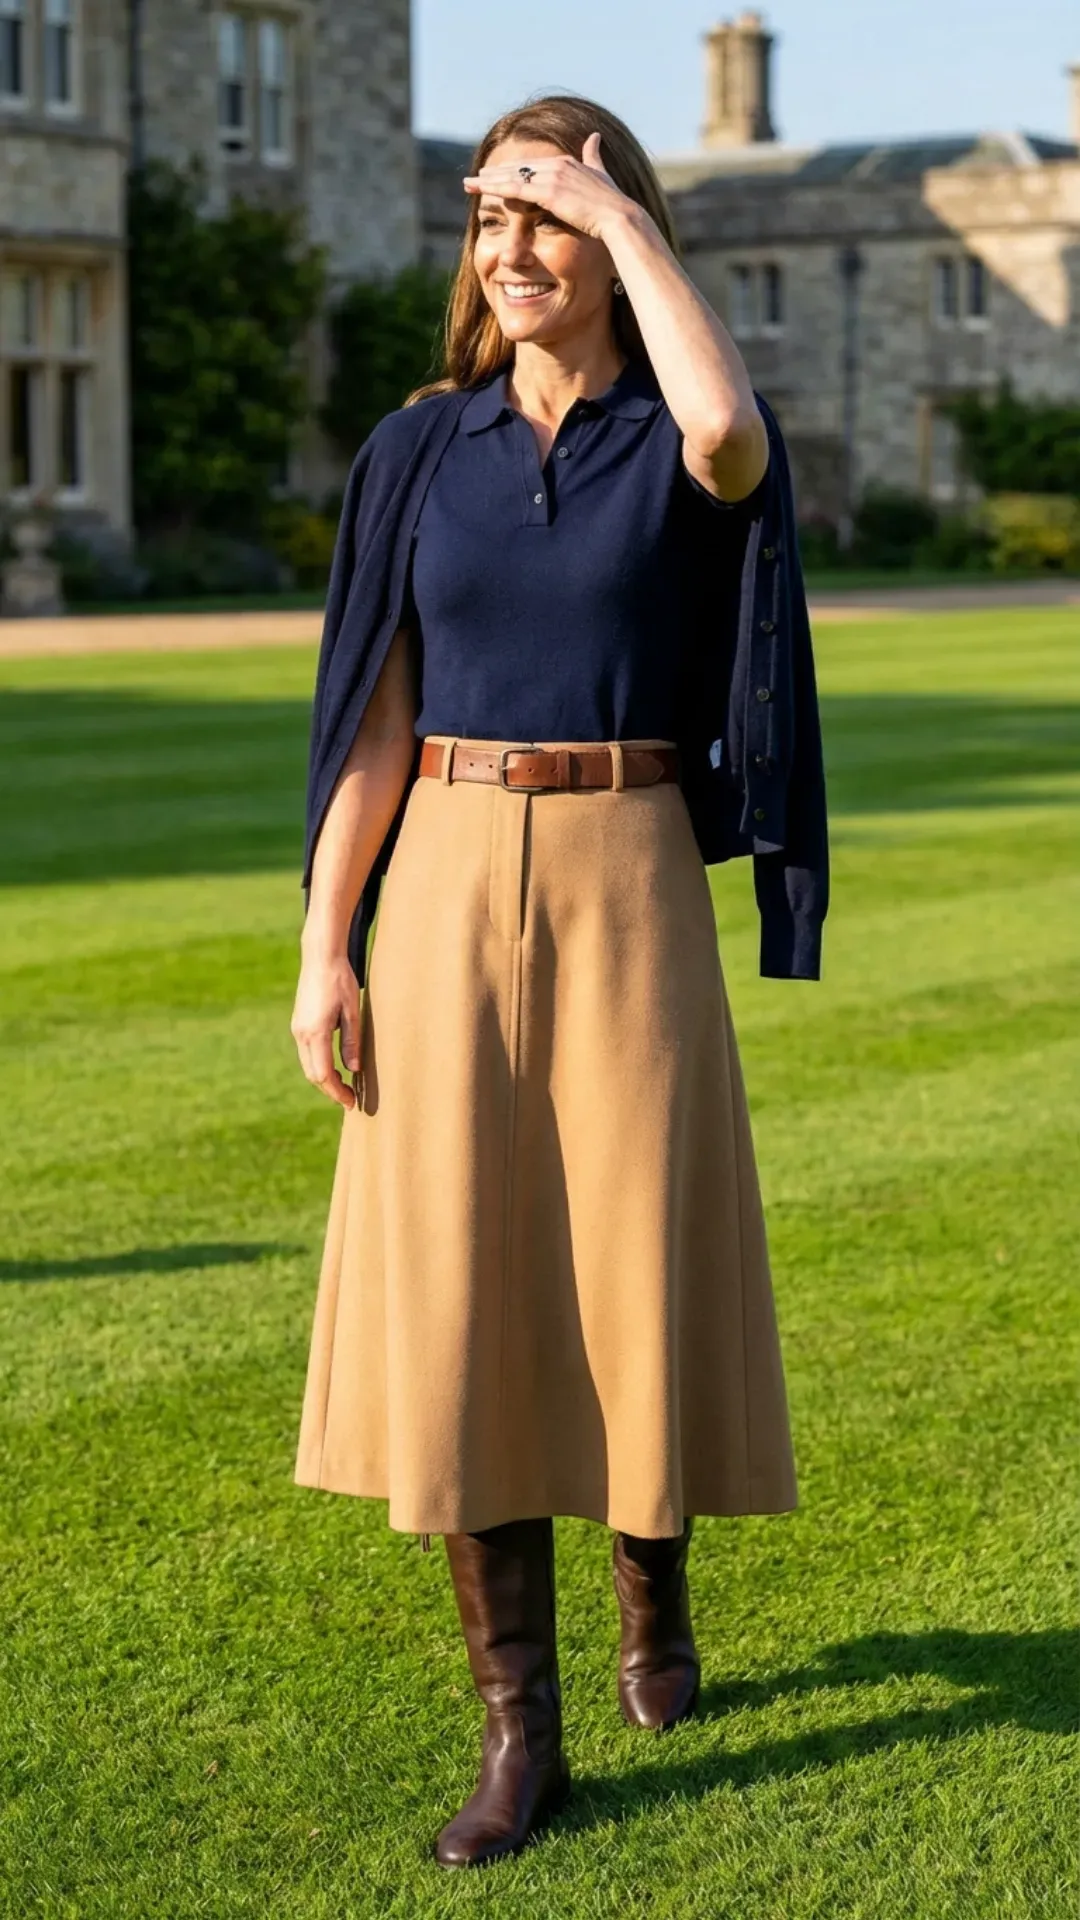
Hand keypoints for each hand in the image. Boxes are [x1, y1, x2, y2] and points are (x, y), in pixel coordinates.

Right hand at [291, 951, 361, 1109]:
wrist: (320, 957)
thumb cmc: (340, 981)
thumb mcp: (352, 1011)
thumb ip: (351, 1042)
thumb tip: (353, 1070)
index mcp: (315, 1033)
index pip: (323, 1075)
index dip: (337, 1092)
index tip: (351, 1102)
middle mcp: (302, 1034)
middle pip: (313, 1074)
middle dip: (330, 1090)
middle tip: (350, 1098)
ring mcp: (298, 1028)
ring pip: (308, 1065)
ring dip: (324, 1078)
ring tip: (344, 1086)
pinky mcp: (299, 1023)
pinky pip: (307, 1053)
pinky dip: (319, 1065)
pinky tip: (333, 1067)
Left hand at [464, 133, 635, 242]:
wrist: (618, 218)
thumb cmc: (612, 205)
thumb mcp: (602, 175)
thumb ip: (594, 156)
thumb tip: (595, 136)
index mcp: (567, 162)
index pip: (532, 166)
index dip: (513, 170)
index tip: (497, 174)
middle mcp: (556, 165)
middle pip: (518, 168)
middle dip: (495, 173)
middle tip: (475, 177)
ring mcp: (551, 177)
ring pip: (511, 177)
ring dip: (488, 180)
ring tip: (469, 184)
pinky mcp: (547, 193)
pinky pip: (514, 188)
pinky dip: (494, 188)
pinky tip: (480, 189)